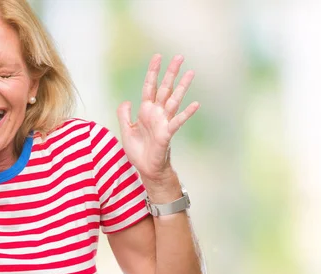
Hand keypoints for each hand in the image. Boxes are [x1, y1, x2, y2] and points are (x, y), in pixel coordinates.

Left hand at [117, 54, 199, 181]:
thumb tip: (127, 100)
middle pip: (164, 88)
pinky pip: (177, 121)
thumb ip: (124, 115)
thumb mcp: (126, 130)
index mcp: (145, 111)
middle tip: (179, 57)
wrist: (146, 169)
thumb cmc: (138, 151)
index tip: (157, 57)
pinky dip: (186, 113)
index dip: (152, 72)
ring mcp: (163, 122)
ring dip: (182, 86)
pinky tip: (195, 104)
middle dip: (171, 73)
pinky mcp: (167, 133)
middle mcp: (156, 113)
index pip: (149, 87)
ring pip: (174, 100)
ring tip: (191, 72)